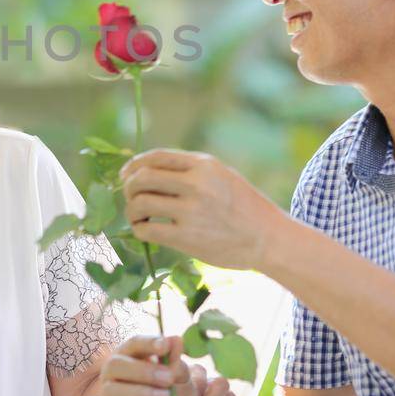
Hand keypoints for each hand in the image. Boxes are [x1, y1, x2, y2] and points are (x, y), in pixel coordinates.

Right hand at [96, 335, 243, 395]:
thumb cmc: (174, 391)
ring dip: (141, 393)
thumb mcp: (180, 376)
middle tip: (168, 378)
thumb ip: (176, 360)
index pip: (133, 343)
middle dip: (143, 371)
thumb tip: (176, 340)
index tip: (165, 345)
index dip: (148, 343)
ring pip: (112, 391)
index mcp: (130, 355)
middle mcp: (114, 372)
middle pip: (114, 364)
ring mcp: (109, 395)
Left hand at [120, 148, 287, 269]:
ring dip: (131, 210)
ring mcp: (191, 211)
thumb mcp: (222, 176)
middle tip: (131, 197)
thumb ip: (191, 170)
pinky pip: (147, 230)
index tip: (125, 174)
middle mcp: (196, 184)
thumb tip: (146, 170)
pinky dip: (139, 229)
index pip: (156, 157)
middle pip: (142, 178)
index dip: (134, 165)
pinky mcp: (187, 237)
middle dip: (128, 187)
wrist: (268, 238)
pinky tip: (146, 230)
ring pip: (140, 203)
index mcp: (204, 165)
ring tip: (139, 217)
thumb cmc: (244, 207)